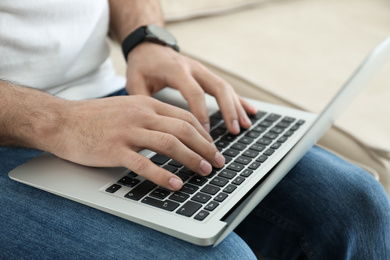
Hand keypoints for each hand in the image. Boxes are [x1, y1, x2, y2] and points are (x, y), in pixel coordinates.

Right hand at [52, 96, 224, 190]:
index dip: (203, 133)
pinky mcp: (114, 149)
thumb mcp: (127, 108)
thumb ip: (149, 116)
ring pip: (169, 144)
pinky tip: (176, 184)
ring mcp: (128, 131)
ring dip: (192, 159)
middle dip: (205, 147)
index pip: (184, 117)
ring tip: (205, 171)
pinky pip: (144, 163)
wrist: (61, 120)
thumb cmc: (94, 117)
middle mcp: (141, 114)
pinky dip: (163, 175)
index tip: (212, 146)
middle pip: (183, 130)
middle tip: (217, 161)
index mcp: (146, 104)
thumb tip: (173, 132)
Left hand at [125, 43, 256, 133]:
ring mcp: (203, 71)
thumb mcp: (135, 81)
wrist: (150, 47)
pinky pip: (226, 87)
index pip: (194, 93)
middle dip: (228, 110)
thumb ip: (143, 102)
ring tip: (244, 126)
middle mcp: (194, 68)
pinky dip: (238, 100)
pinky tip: (250, 112)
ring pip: (226, 87)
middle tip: (234, 130)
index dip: (202, 114)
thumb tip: (154, 127)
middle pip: (218, 87)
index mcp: (176, 70)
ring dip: (236, 107)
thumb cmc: (142, 66)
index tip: (206, 133)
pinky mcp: (207, 75)